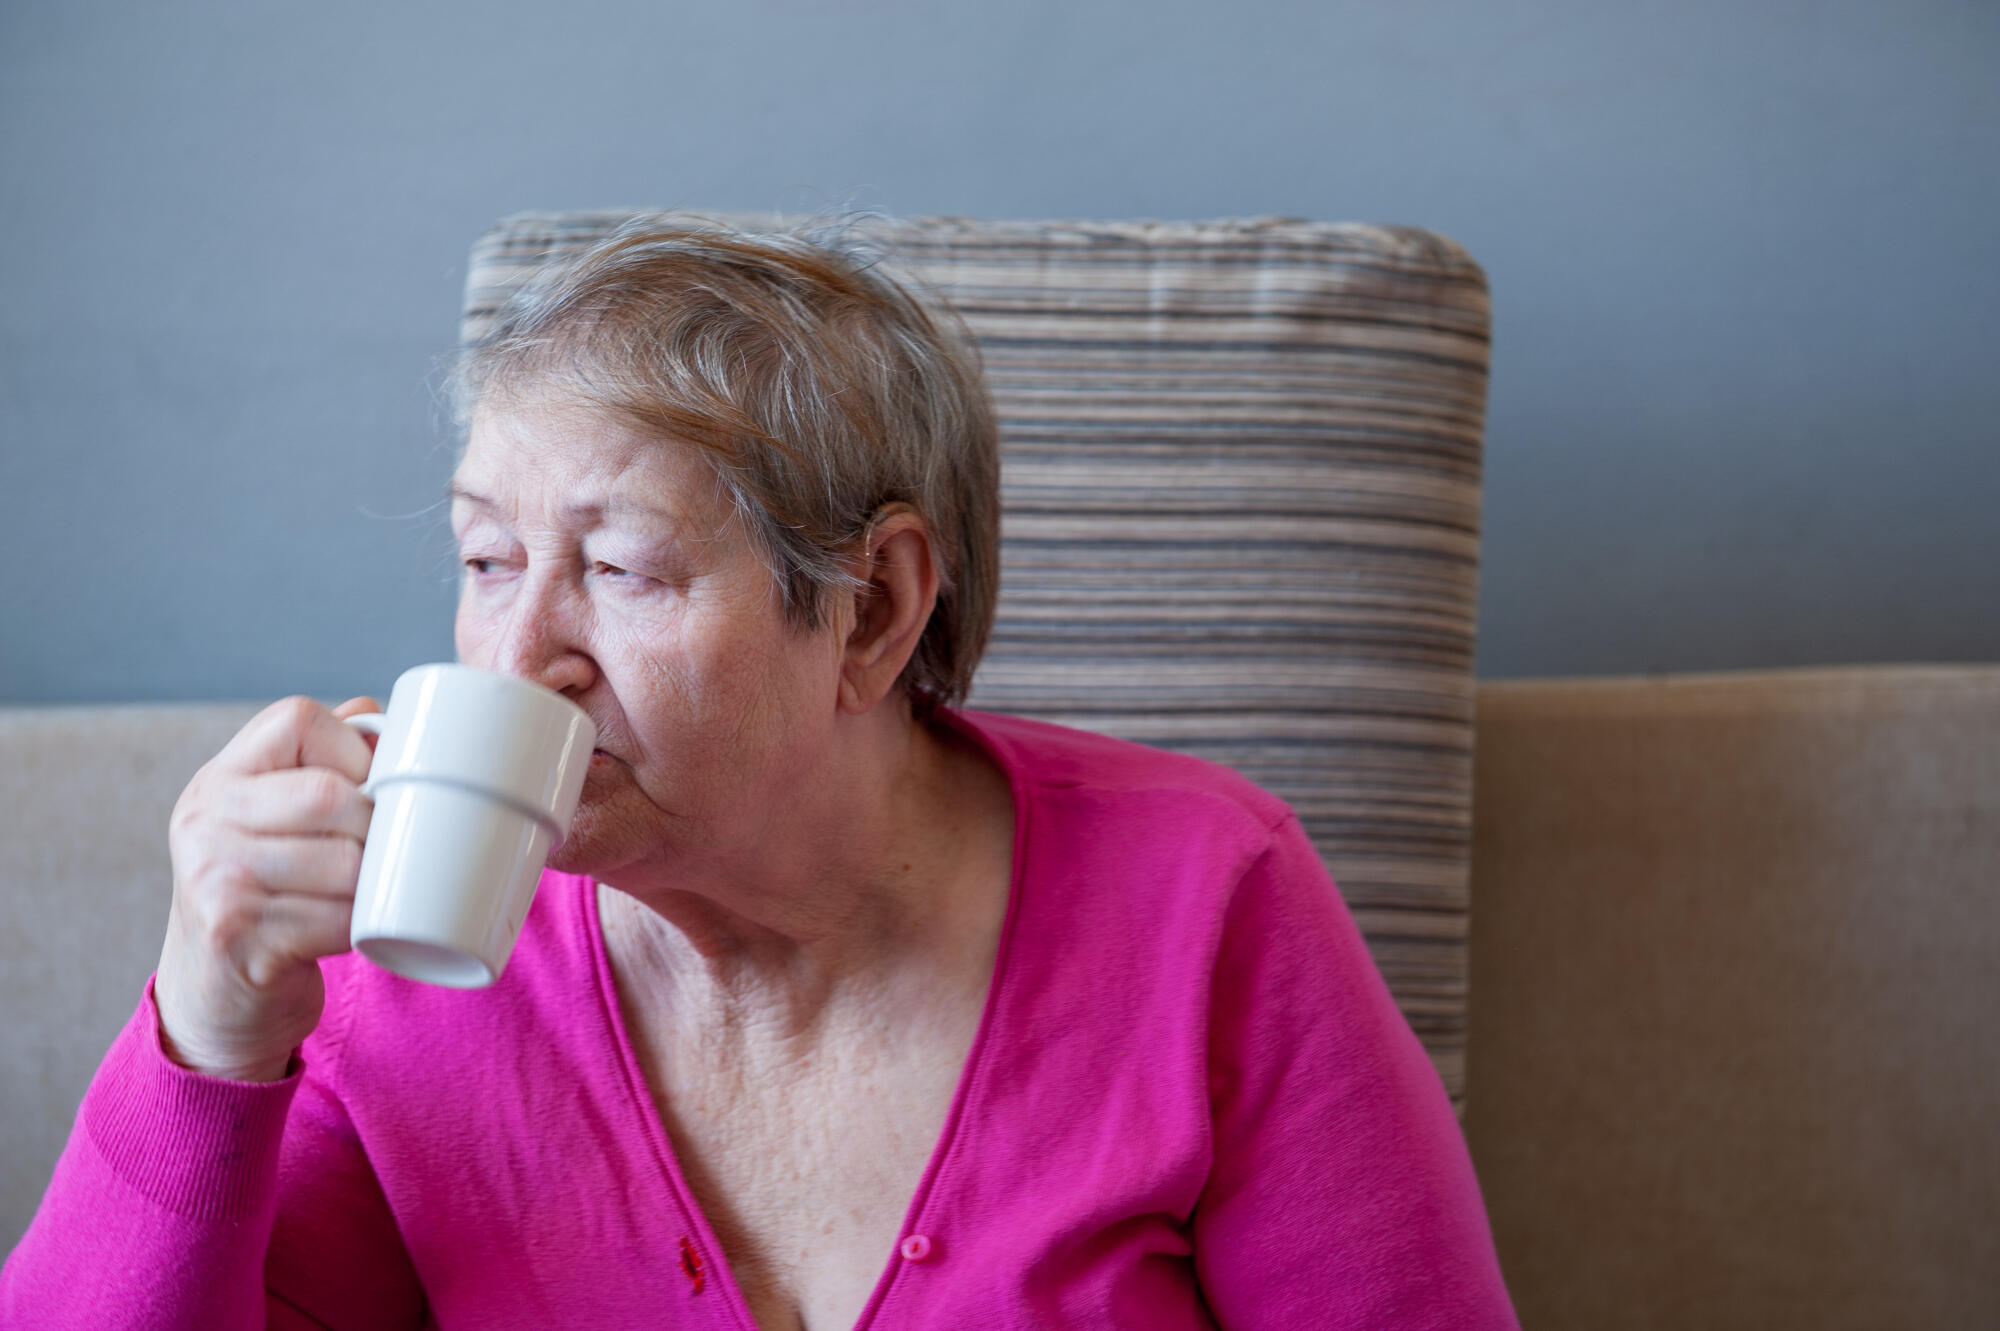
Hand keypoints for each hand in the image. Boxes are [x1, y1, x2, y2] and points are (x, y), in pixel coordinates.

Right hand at [153, 695, 380, 1080]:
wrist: (216, 994)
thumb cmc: (265, 892)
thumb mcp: (269, 818)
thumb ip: (319, 762)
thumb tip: (379, 716)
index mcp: (220, 778)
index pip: (300, 720)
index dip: (356, 751)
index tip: (369, 788)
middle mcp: (204, 821)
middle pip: (332, 795)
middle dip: (380, 824)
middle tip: (390, 848)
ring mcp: (214, 881)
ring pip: (345, 861)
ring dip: (378, 879)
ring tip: (376, 887)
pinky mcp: (237, 938)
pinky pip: (338, 919)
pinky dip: (365, 924)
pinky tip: (360, 927)